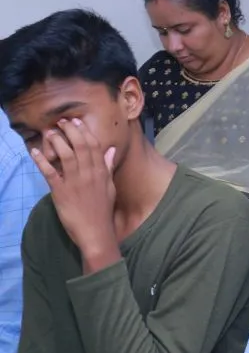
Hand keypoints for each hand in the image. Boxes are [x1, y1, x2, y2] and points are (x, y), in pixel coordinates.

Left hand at [31, 119, 119, 266]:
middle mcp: (89, 173)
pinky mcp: (61, 191)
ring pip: (66, 155)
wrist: (95, 231)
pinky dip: (41, 161)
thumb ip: (107, 167)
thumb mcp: (109, 187)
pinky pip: (50, 173)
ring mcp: (75, 182)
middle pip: (79, 146)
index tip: (76, 121)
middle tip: (61, 121)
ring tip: (49, 132)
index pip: (93, 145)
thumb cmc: (103, 210)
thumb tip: (110, 150)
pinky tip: (34, 152)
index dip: (84, 131)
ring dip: (56, 141)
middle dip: (70, 131)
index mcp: (101, 172)